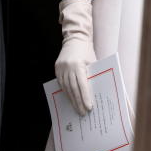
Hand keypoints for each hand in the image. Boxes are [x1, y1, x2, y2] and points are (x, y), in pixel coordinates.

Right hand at [55, 0, 96, 115]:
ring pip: (66, 88)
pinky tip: (70, 99)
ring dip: (72, 100)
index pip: (82, 84)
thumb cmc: (87, 50)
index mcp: (77, 65)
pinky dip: (66, 92)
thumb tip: (93, 93)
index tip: (89, 107)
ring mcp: (60, 69)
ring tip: (77, 109)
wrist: (75, 38)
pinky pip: (61, 84)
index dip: (85, 97)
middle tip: (83, 113)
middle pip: (73, 89)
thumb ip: (91, 75)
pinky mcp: (57, 69)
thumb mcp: (92, 61)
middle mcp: (67, 67)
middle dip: (78, 102)